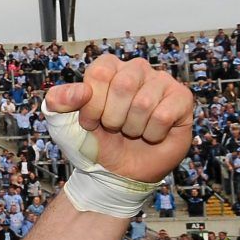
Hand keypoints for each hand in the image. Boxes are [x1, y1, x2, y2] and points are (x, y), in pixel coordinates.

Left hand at [43, 55, 192, 184]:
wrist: (114, 172)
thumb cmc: (91, 142)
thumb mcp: (61, 124)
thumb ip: (58, 101)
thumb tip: (80, 91)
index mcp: (108, 68)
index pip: (100, 73)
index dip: (93, 104)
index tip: (90, 122)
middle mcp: (136, 69)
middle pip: (124, 84)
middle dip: (113, 117)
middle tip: (113, 127)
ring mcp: (161, 82)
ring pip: (145, 102)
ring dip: (132, 127)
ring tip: (131, 131)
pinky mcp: (182, 99)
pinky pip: (164, 115)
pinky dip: (152, 133)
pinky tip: (150, 134)